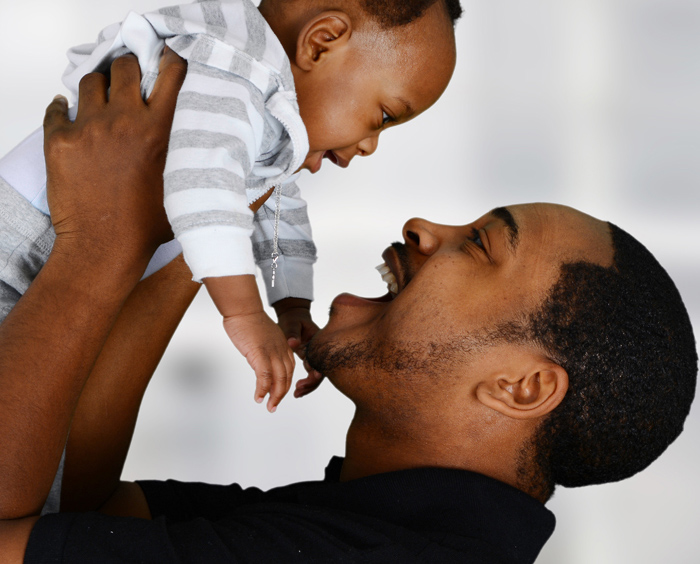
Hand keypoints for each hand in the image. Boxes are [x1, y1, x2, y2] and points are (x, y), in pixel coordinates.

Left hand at [43, 47, 185, 271]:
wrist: (104, 248)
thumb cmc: (146, 226)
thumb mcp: (186, 191)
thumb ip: (200, 163)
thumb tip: (229, 159)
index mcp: (160, 131)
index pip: (171, 73)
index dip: (170, 60)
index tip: (168, 59)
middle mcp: (124, 121)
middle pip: (124, 67)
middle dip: (129, 69)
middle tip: (131, 81)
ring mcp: (89, 128)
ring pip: (91, 81)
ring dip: (99, 87)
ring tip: (103, 101)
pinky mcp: (60, 141)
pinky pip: (58, 108)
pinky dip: (65, 108)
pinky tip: (73, 116)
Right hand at [223, 311, 294, 411]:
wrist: (243, 309)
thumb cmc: (249, 319)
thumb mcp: (264, 336)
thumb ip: (266, 347)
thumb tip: (260, 357)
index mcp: (283, 345)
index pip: (289, 368)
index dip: (285, 383)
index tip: (279, 393)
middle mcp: (281, 349)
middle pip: (287, 377)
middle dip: (281, 394)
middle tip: (274, 405)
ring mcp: (272, 352)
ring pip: (279, 379)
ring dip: (274, 396)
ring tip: (269, 406)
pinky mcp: (260, 354)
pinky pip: (264, 376)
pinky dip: (263, 389)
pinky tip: (259, 397)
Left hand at [273, 298, 323, 397]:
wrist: (293, 314)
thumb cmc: (294, 317)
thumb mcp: (293, 323)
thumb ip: (292, 333)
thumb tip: (292, 343)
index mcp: (318, 342)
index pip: (321, 359)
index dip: (317, 370)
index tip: (311, 376)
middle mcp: (318, 350)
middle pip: (320, 371)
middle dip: (310, 383)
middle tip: (298, 390)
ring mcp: (314, 355)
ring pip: (315, 374)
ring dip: (307, 385)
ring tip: (296, 394)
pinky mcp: (308, 358)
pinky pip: (309, 372)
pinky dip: (304, 382)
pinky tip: (296, 389)